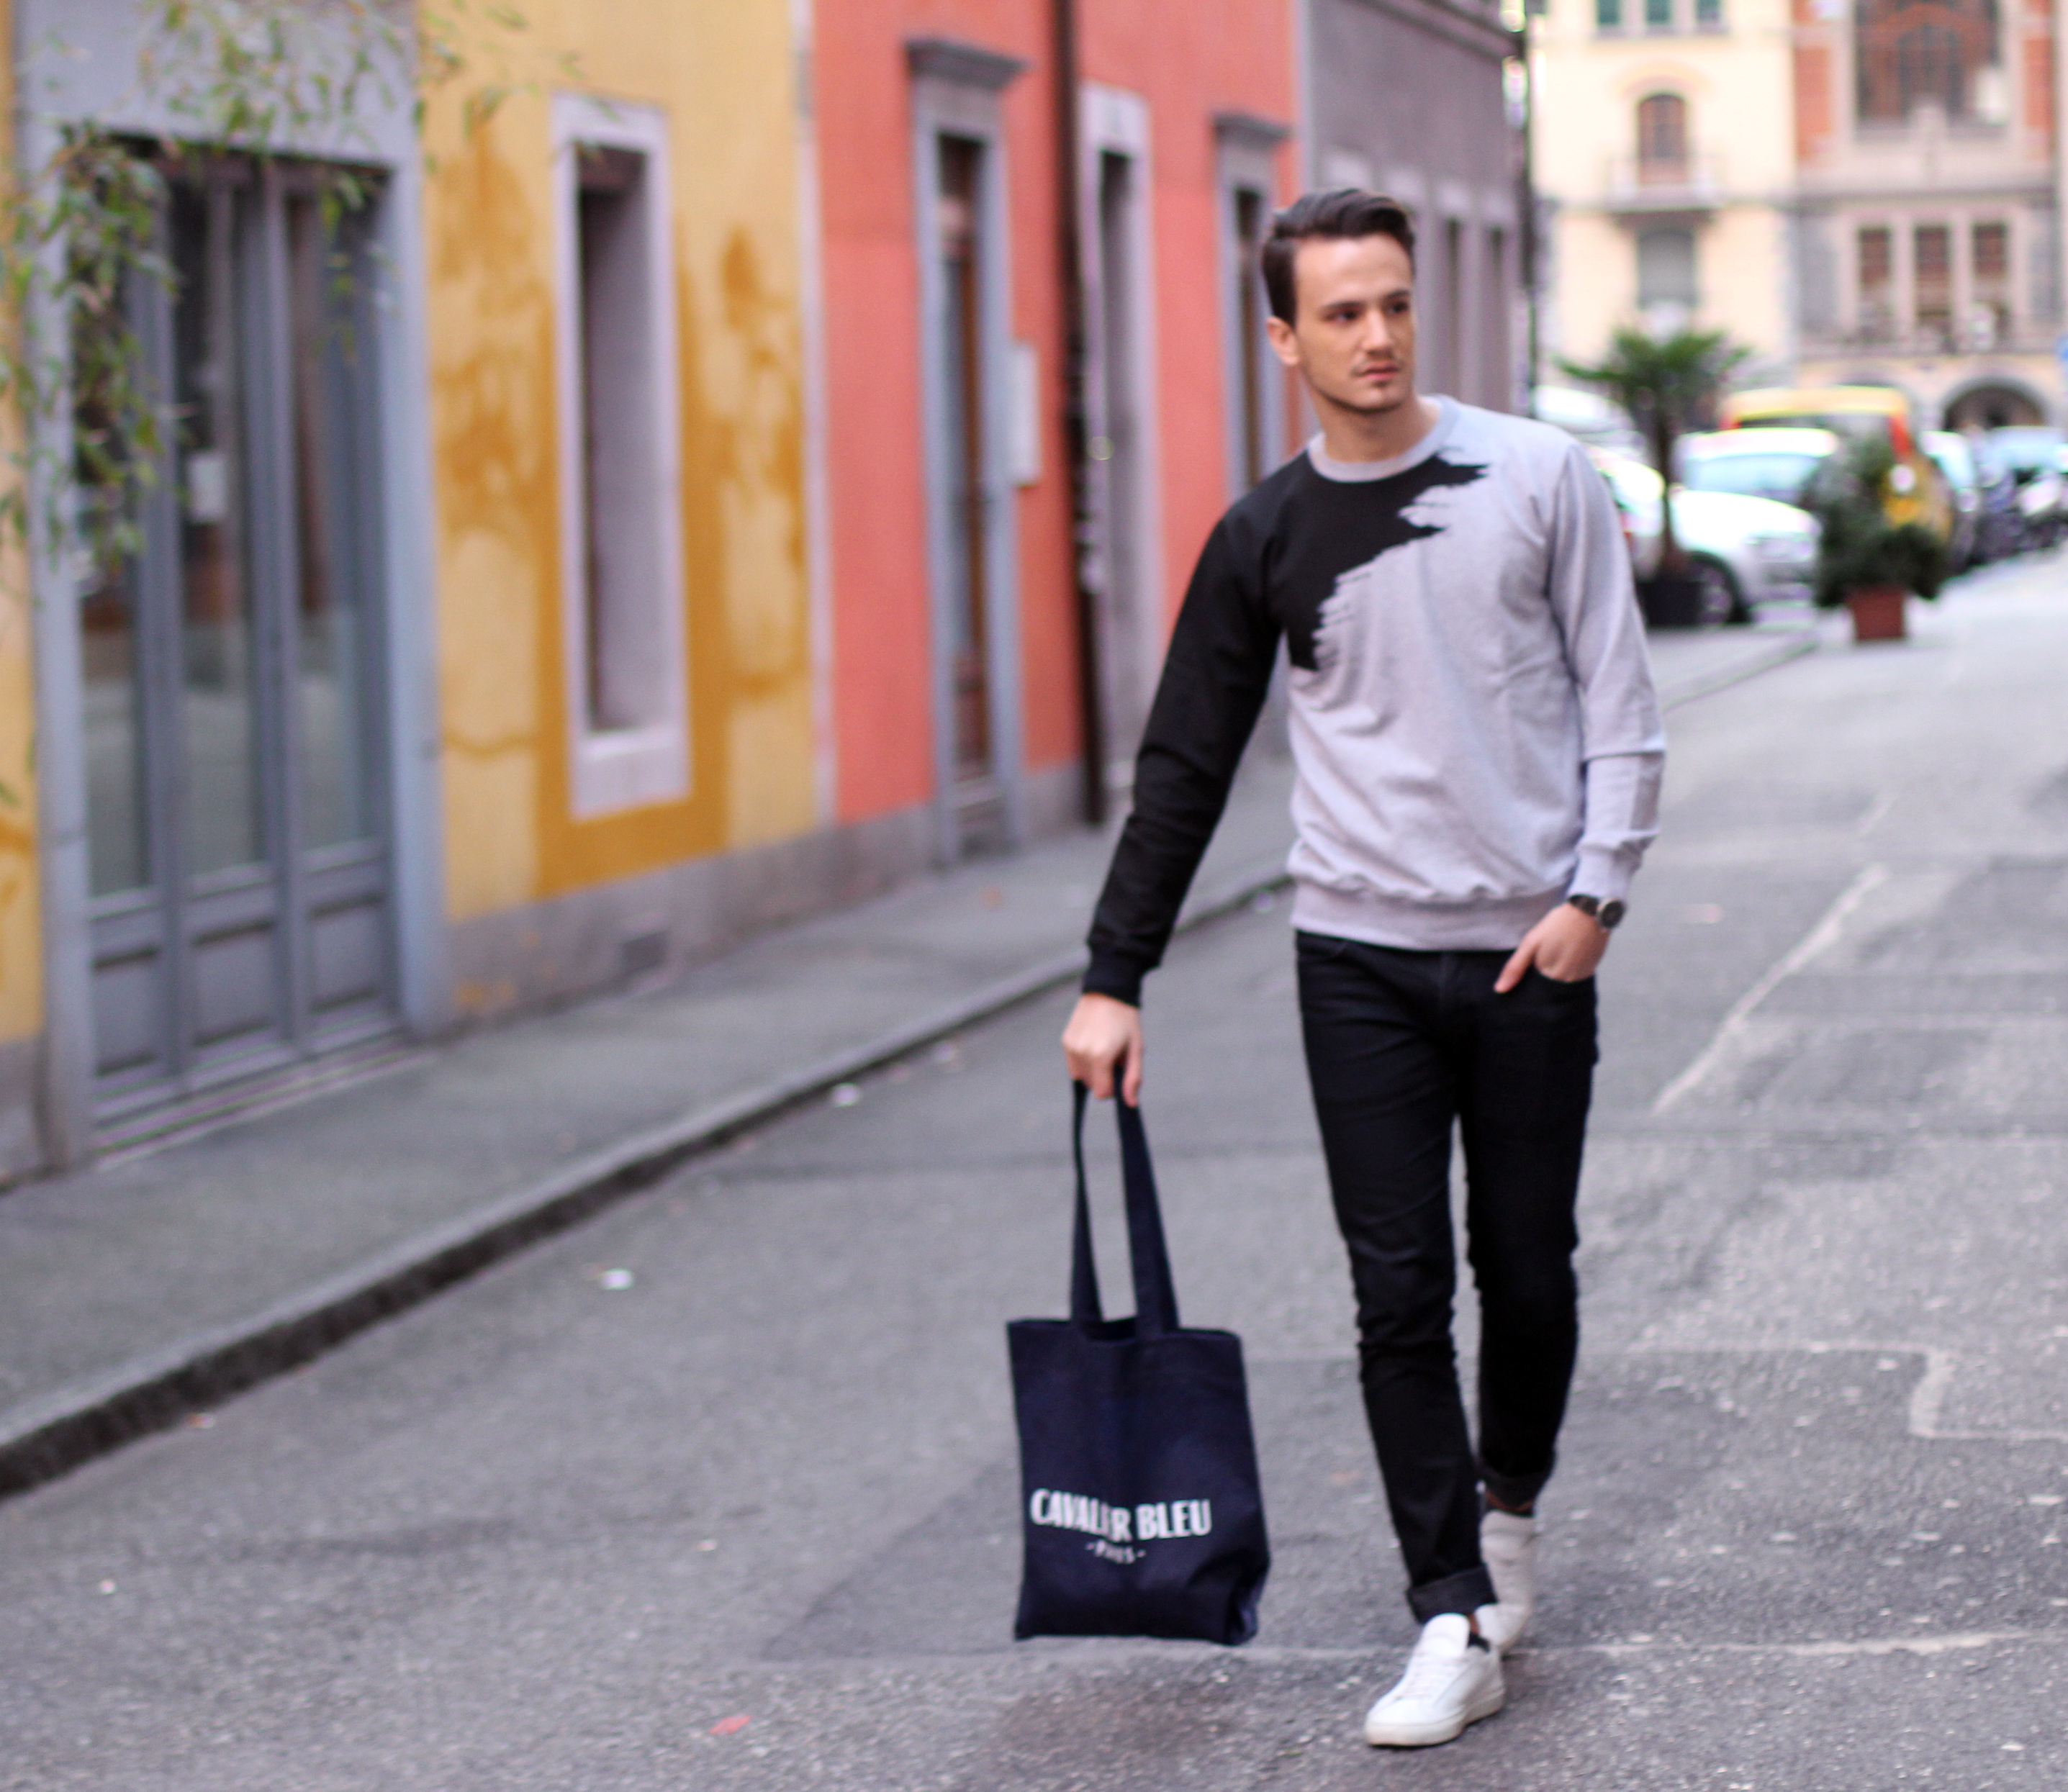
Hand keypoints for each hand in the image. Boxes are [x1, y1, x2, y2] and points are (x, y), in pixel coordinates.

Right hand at [1062, 993, 1143, 1103]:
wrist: (1108, 991)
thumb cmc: (1126, 1021)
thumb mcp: (1136, 1049)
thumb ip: (1133, 1078)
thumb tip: (1131, 1104)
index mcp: (1101, 1056)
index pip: (1102, 1093)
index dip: (1114, 1088)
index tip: (1120, 1072)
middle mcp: (1082, 1053)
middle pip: (1091, 1085)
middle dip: (1103, 1077)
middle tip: (1114, 1056)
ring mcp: (1071, 1047)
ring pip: (1081, 1077)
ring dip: (1092, 1070)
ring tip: (1103, 1048)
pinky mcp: (1065, 1041)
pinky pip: (1073, 1064)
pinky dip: (1084, 1061)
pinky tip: (1093, 1043)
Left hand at [1495, 902, 1610, 992]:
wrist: (1590, 911)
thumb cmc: (1557, 925)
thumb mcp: (1531, 943)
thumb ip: (1515, 967)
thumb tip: (1500, 990)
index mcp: (1550, 976)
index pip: (1534, 985)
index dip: (1531, 973)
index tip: (1535, 958)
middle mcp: (1567, 981)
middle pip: (1549, 983)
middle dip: (1545, 971)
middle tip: (1548, 950)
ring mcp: (1582, 976)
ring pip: (1562, 979)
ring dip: (1558, 969)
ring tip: (1560, 949)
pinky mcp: (1591, 970)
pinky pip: (1575, 974)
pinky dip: (1570, 966)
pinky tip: (1570, 951)